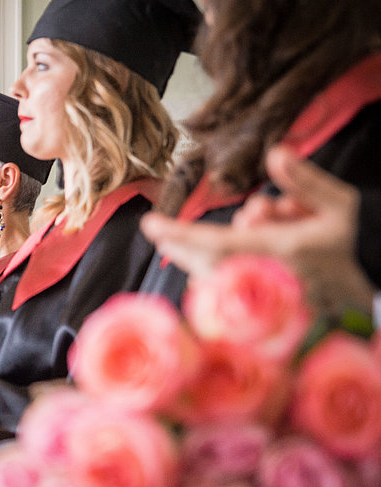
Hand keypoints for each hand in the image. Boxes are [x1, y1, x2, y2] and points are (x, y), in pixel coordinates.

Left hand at [140, 145, 374, 313]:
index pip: (214, 242)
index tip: (150, 224)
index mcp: (279, 251)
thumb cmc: (356, 242)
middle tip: (161, 230)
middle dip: (181, 244)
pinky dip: (220, 271)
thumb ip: (305, 180)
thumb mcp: (338, 204)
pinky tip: (239, 257)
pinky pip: (226, 290)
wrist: (375, 285)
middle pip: (204, 261)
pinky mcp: (264, 310)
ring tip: (257, 226)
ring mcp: (262, 298)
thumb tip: (275, 153)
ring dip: (214, 249)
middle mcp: (264, 278)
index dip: (179, 233)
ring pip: (214, 273)